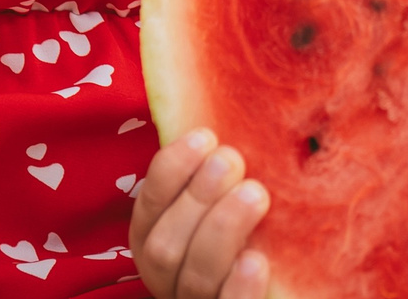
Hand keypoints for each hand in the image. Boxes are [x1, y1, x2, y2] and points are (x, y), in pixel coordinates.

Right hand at [131, 129, 270, 298]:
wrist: (259, 284)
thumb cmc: (244, 232)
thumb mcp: (217, 203)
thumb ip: (213, 174)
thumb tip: (221, 125)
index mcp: (152, 242)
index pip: (148, 206)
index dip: (171, 170)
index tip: (205, 136)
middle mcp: (166, 279)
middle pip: (166, 246)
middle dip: (197, 197)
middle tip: (231, 159)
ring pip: (194, 278)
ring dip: (222, 230)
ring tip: (255, 193)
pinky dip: (238, 288)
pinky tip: (257, 260)